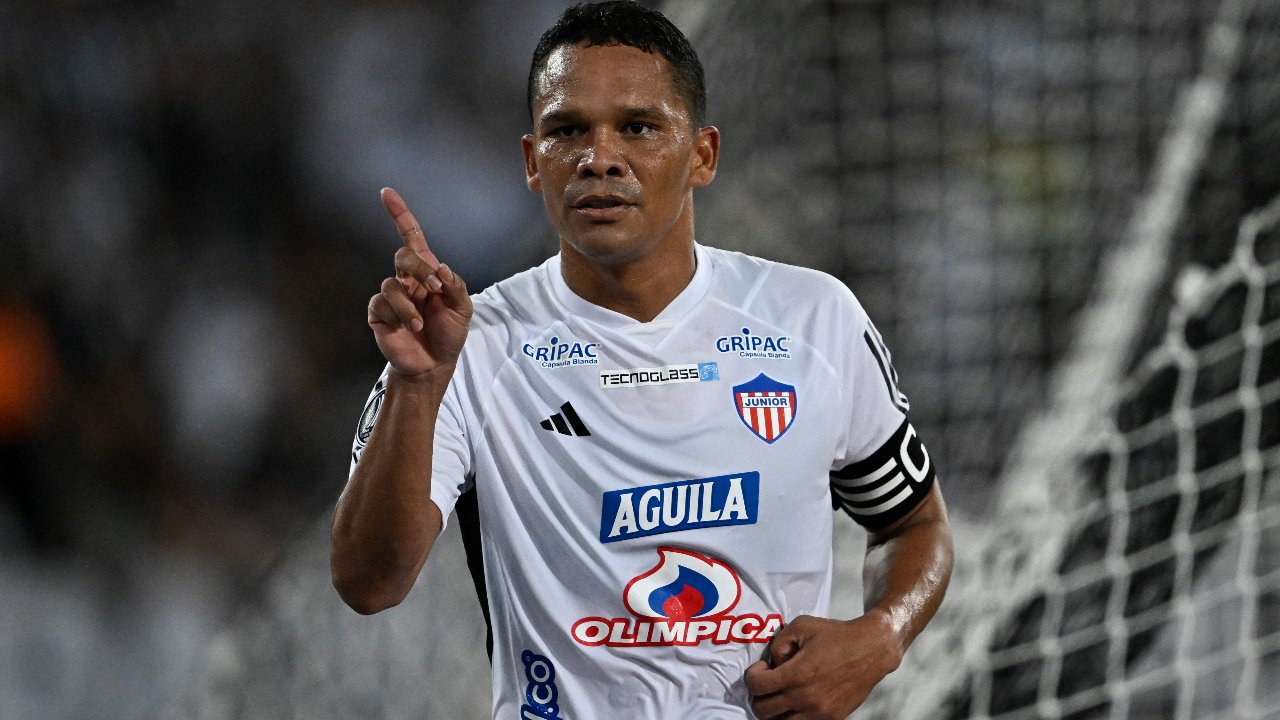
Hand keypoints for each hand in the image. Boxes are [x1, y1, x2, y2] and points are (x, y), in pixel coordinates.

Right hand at [366, 187, 471, 378]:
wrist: (434, 363)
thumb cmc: (449, 333)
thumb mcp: (463, 309)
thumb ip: (455, 286)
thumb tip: (440, 267)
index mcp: (427, 272)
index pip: (411, 237)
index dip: (400, 214)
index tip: (386, 193)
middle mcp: (407, 280)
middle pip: (403, 256)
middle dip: (420, 270)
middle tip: (436, 289)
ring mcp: (392, 296)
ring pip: (391, 283)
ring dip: (410, 304)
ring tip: (419, 324)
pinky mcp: (379, 312)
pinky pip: (382, 303)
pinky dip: (399, 315)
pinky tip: (408, 328)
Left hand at [745, 612, 902, 719]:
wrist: (871, 650)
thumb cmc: (836, 635)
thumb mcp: (801, 625)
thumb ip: (778, 644)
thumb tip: (773, 664)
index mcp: (797, 673)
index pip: (756, 687)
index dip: (752, 676)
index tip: (763, 668)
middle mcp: (806, 697)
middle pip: (763, 711)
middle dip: (760, 696)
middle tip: (770, 682)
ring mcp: (820, 712)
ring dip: (776, 710)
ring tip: (784, 693)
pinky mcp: (832, 719)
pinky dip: (794, 716)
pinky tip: (799, 700)